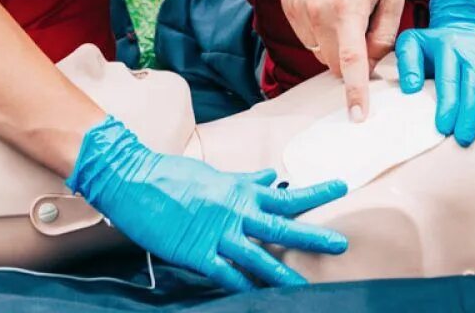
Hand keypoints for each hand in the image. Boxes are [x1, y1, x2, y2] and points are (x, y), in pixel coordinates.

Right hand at [67, 117, 347, 291]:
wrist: (132, 179)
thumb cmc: (173, 176)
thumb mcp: (216, 176)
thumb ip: (246, 181)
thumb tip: (273, 176)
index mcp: (240, 191)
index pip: (285, 193)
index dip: (315, 192)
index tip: (342, 187)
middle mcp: (234, 211)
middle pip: (281, 225)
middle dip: (312, 236)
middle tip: (341, 243)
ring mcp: (216, 233)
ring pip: (258, 256)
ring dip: (283, 272)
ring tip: (306, 286)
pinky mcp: (196, 253)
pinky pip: (226, 275)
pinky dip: (244, 288)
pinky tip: (259, 299)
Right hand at [283, 0, 403, 122]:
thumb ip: (384, 37)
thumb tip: (370, 65)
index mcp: (346, 9)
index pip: (350, 64)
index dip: (354, 93)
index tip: (356, 116)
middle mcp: (316, 10)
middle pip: (333, 62)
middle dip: (351, 60)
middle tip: (367, 33)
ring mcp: (297, 5)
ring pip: (318, 50)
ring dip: (335, 43)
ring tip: (349, 9)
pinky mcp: (288, 0)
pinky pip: (305, 34)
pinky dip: (320, 30)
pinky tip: (332, 4)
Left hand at [393, 0, 474, 145]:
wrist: (465, 26)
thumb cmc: (435, 47)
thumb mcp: (412, 44)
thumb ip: (407, 63)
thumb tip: (411, 87)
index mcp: (449, 46)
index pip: (449, 77)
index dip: (448, 104)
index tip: (444, 128)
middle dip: (471, 112)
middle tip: (465, 139)